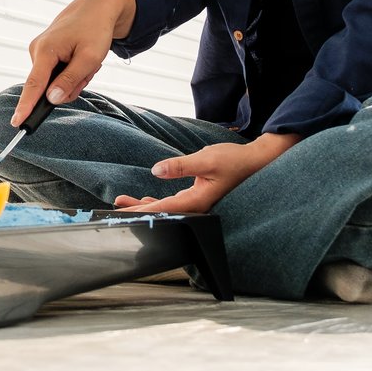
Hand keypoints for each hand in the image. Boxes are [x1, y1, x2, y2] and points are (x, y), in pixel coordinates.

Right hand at [11, 0, 135, 127]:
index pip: (34, 85)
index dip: (26, 106)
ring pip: (55, 81)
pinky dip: (72, 70)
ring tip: (85, 59)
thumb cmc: (95, 30)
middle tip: (90, 68)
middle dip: (72, 84)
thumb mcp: (89, 58)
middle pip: (50, 87)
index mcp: (46, 50)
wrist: (95, 7)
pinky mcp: (44, 53)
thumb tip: (51, 99)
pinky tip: (79, 57)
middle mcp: (37, 51)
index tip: (17, 123)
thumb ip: (70, 80)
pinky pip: (57, 73)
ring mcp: (39, 51)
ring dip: (74, 77)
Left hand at [112, 132, 301, 213]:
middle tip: (116, 208)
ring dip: (145, 204)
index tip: (124, 211)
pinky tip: (148, 199)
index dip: (141, 210)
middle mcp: (196, 205)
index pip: (163, 208)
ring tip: (124, 202)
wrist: (254, 161)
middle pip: (161, 211)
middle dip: (138, 209)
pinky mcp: (198, 195)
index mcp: (197, 200)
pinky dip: (158, 201)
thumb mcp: (206, 159)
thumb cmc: (234, 160)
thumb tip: (156, 170)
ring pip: (166, 207)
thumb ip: (180, 166)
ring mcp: (197, 201)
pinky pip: (174, 202)